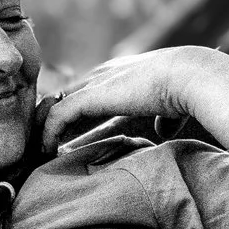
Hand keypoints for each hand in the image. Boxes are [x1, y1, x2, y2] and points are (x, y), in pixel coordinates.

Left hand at [42, 47, 223, 145]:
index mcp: (119, 76)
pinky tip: (47, 151)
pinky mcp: (89, 96)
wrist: (188, 76)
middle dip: (53, 122)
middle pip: (64, 98)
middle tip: (45, 148)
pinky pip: (57, 116)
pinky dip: (48, 134)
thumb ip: (163, 119)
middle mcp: (102, 75)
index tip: (68, 140)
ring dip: (45, 129)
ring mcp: (93, 84)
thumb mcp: (170, 108)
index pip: (87, 95)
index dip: (75, 117)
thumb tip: (163, 131)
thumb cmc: (186, 92)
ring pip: (54, 105)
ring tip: (40, 153)